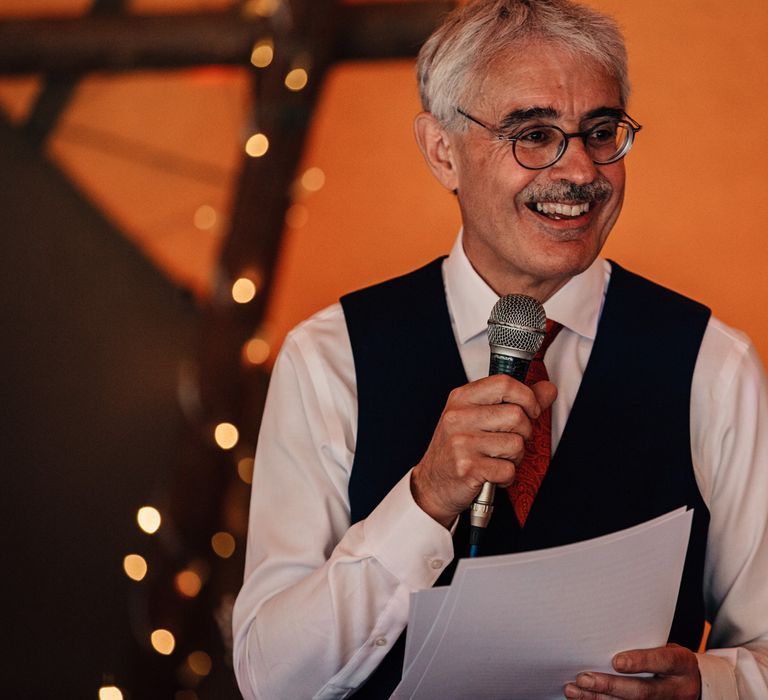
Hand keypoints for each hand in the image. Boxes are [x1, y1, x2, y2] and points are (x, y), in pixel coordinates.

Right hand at [410, 374, 555, 526]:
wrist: (432, 484)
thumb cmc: (457, 448)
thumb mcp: (479, 417)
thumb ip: (516, 401)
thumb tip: (548, 389)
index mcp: (461, 398)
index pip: (504, 383)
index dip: (527, 397)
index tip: (531, 411)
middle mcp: (459, 416)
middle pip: (517, 415)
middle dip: (524, 433)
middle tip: (510, 442)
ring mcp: (461, 442)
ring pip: (517, 444)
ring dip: (515, 457)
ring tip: (498, 459)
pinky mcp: (468, 467)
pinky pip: (508, 470)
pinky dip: (506, 477)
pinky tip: (492, 475)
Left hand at [563, 644, 700, 698]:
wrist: (691, 684)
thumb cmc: (667, 658)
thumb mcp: (665, 645)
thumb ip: (643, 642)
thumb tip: (604, 629)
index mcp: (681, 664)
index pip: (662, 661)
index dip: (639, 662)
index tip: (616, 661)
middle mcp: (675, 689)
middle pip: (643, 691)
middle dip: (610, 686)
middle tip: (584, 678)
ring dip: (598, 699)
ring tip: (574, 690)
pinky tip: (583, 698)